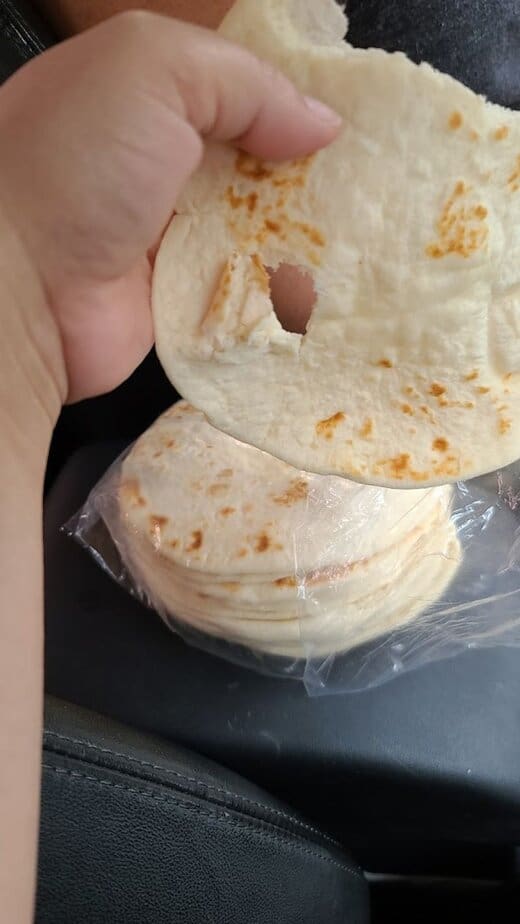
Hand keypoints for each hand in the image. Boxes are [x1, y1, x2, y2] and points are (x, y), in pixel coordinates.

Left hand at [0, 11, 340, 410]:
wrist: (20, 292)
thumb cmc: (74, 167)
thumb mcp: (151, 71)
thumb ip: (242, 80)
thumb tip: (321, 123)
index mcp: (138, 92)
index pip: (231, 81)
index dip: (289, 91)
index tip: (347, 112)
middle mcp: (151, 159)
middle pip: (249, 153)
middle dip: (305, 163)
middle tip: (367, 175)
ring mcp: (163, 231)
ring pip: (251, 222)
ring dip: (298, 226)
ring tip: (362, 226)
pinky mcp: (176, 294)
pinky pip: (238, 282)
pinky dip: (275, 280)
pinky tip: (322, 276)